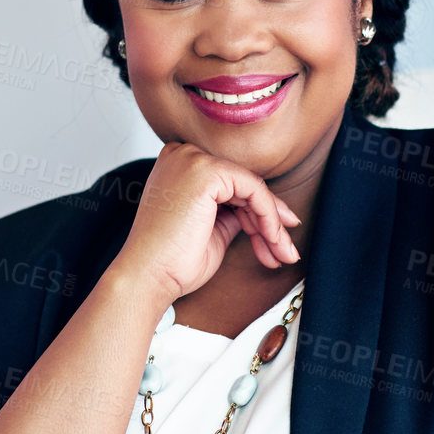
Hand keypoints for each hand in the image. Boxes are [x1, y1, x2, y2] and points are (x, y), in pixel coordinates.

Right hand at [110, 141, 300, 302]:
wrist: (148, 277)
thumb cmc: (172, 262)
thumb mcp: (212, 230)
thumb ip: (233, 212)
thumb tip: (262, 212)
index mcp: (178, 166)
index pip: (230, 184)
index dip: (258, 212)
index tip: (278, 237)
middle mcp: (183, 156)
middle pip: (242, 185)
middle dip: (269, 221)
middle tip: (286, 251)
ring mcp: (192, 160)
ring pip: (252, 187)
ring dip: (272, 224)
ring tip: (282, 253)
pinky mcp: (206, 171)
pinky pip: (253, 189)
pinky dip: (267, 216)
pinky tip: (271, 239)